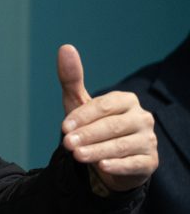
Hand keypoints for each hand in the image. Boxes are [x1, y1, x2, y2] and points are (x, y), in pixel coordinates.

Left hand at [57, 44, 157, 193]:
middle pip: (112, 126)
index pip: (104, 106)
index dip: (83, 117)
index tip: (64, 128)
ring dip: (98, 151)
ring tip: (78, 155)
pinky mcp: (150, 161)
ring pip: (122, 145)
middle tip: (67, 144)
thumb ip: (72, 78)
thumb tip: (65, 47)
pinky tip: (104, 166)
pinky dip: (119, 165)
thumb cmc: (92, 127)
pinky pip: (134, 163)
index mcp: (126, 101)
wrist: (107, 161)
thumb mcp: (79, 104)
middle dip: (88, 135)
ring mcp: (148, 140)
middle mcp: (142, 118)